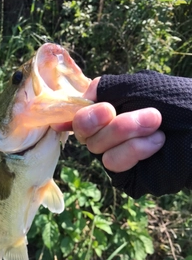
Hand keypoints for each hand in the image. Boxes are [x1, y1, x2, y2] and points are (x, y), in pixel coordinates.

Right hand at [51, 78, 165, 172]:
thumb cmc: (178, 102)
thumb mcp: (139, 85)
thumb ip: (106, 88)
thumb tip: (82, 96)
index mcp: (111, 109)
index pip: (81, 112)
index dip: (79, 114)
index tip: (97, 111)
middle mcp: (110, 131)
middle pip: (83, 131)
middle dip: (108, 121)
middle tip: (135, 113)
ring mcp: (117, 152)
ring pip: (96, 148)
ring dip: (126, 132)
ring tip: (157, 126)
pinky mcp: (126, 174)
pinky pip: (113, 163)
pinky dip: (134, 150)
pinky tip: (157, 143)